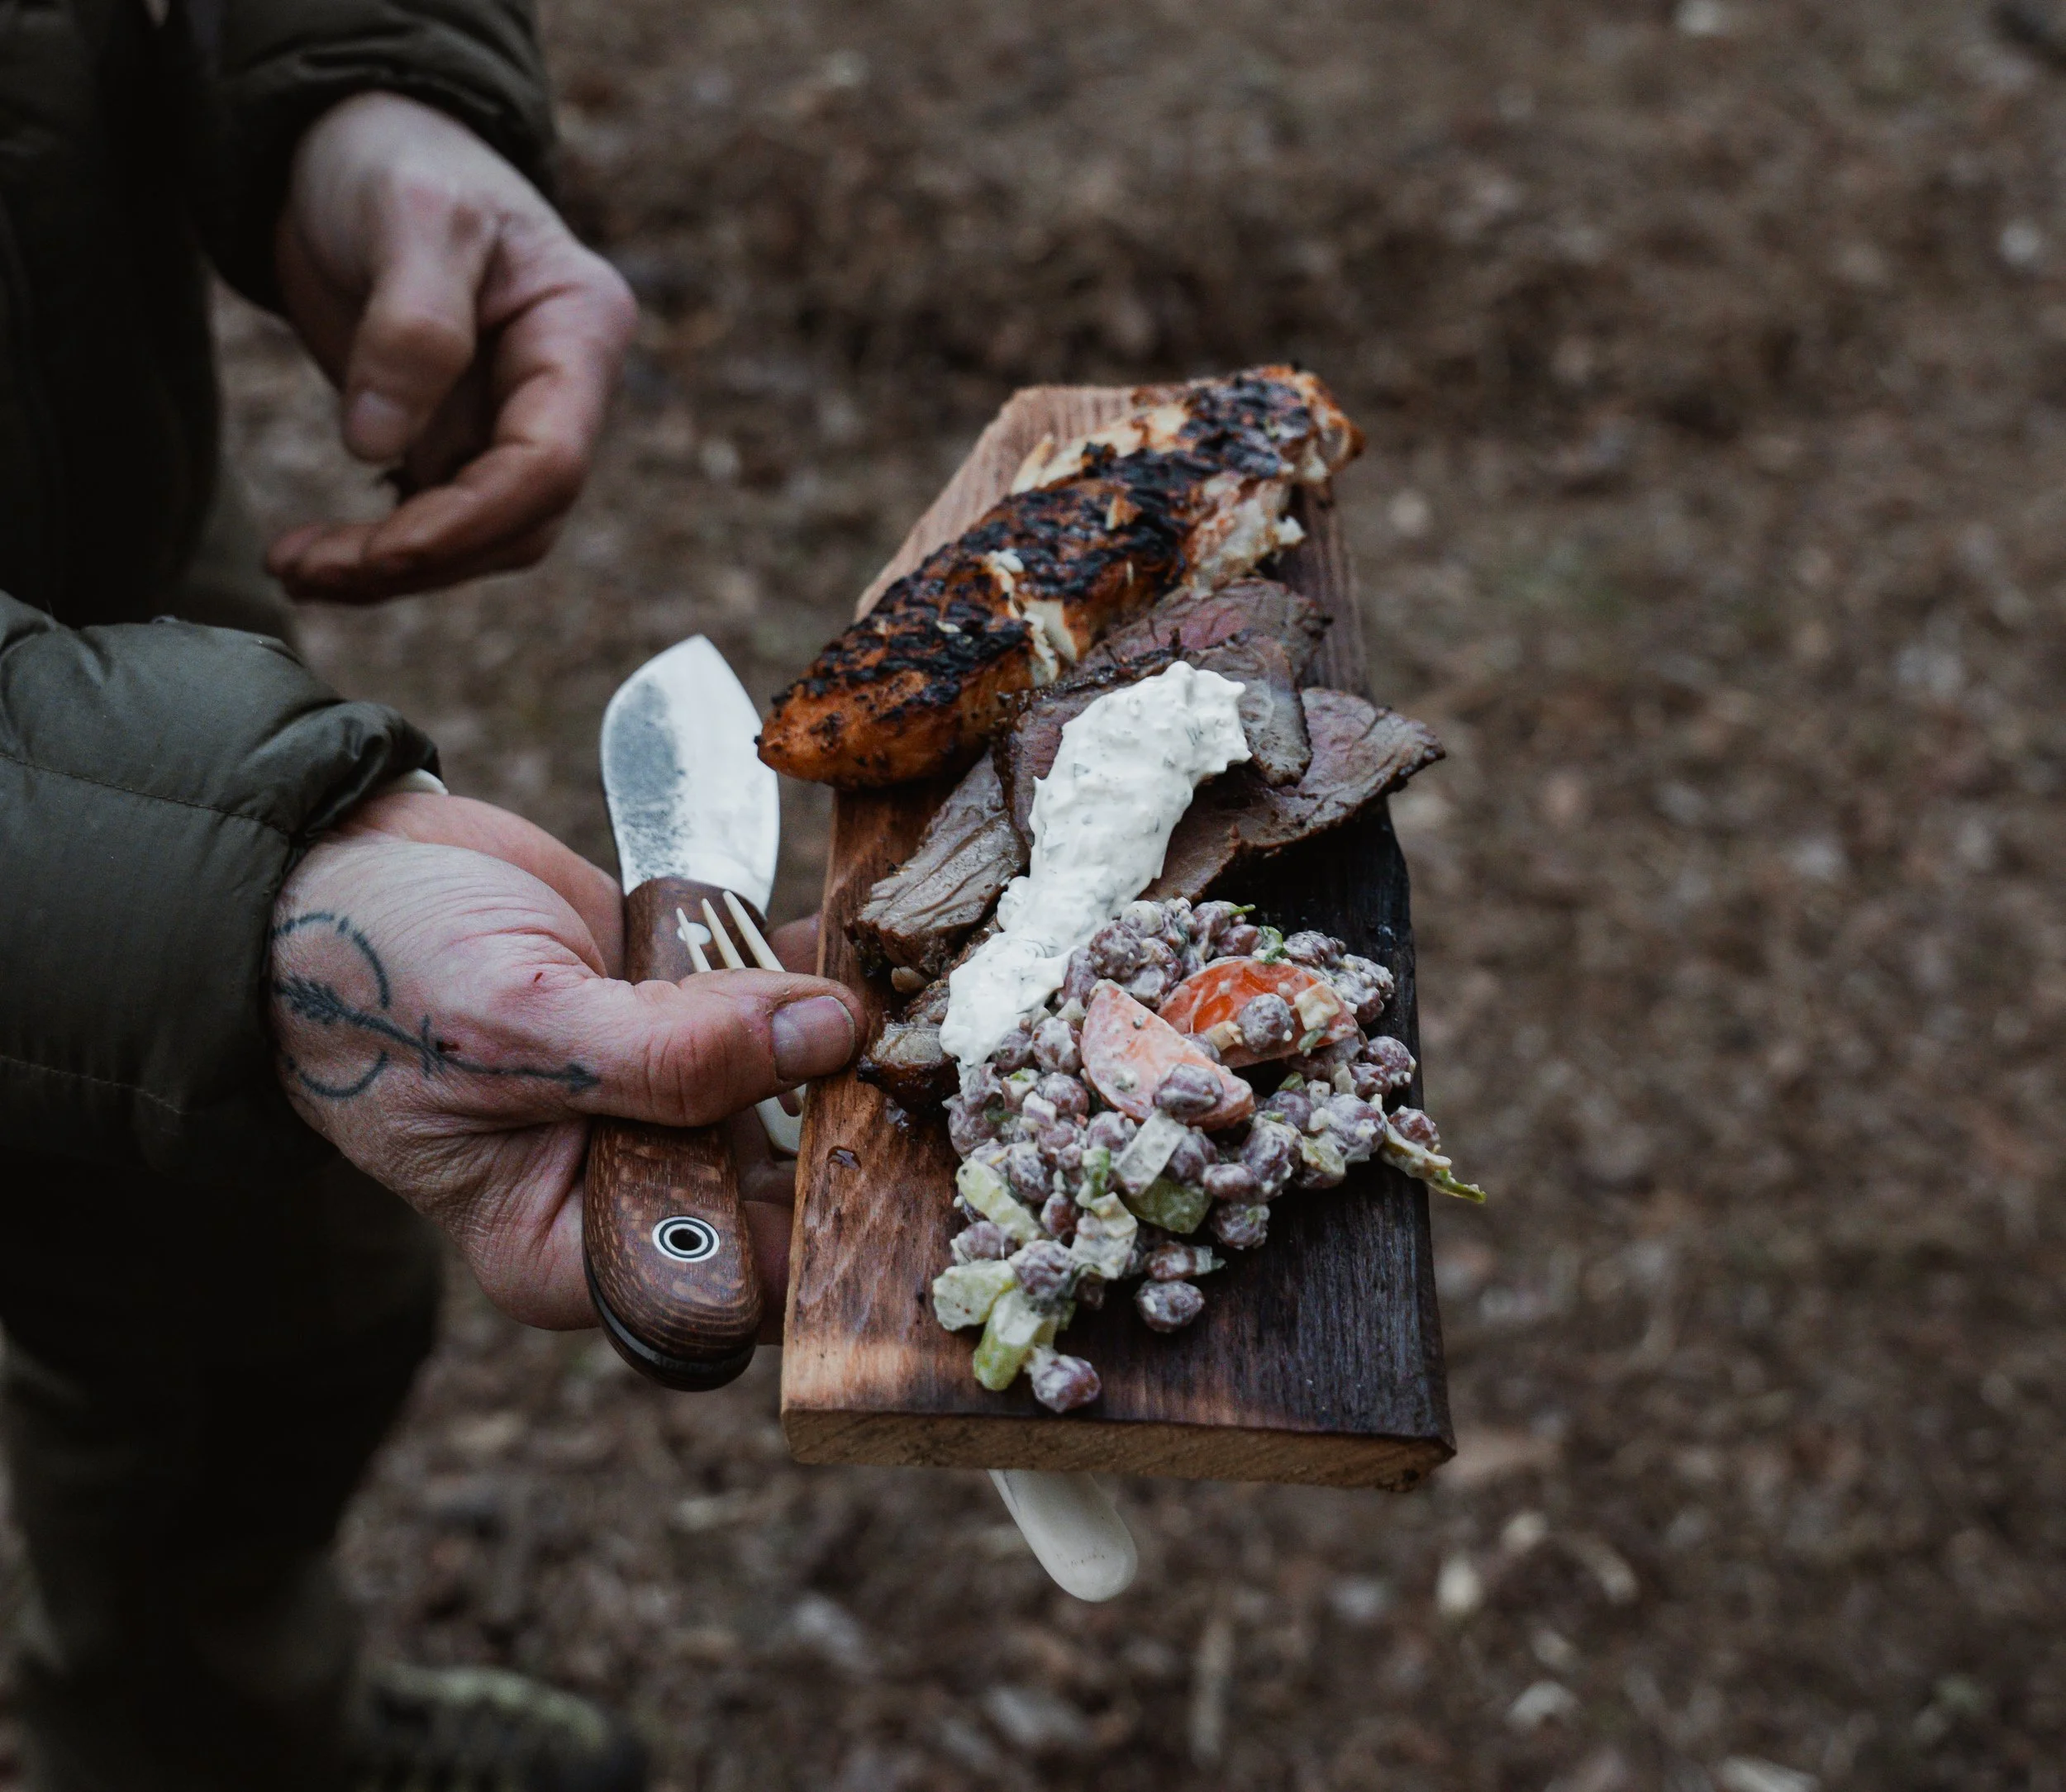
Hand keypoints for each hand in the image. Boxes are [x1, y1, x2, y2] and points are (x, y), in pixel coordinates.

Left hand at [269, 92, 636, 602]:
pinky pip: (432, 524)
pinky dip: (376, 555)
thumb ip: (411, 325)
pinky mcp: (453, 443)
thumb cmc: (397, 160)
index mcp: (578, 333)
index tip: (387, 548)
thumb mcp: (410, 214)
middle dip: (423, 557)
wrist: (355, 150)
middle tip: (316, 568)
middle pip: (519, 521)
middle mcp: (560, 393)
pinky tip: (314, 558)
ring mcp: (508, 425)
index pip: (550, 463)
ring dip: (392, 570)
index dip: (473, 519)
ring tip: (296, 567)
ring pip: (477, 539)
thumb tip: (378, 448)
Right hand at [269, 797, 858, 1328]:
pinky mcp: (683, 1020)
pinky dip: (807, 973)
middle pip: (778, 1187)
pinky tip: (840, 941)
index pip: (728, 1283)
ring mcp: (664, 1101)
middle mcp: (631, 1188)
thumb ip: (669, 1053)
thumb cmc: (376, 976)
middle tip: (906, 1053)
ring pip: (791, 1092)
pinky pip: (773, 1010)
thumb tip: (823, 1036)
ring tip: (883, 986)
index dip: (812, 1229)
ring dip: (837, 1037)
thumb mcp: (518, 1024)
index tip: (877, 1149)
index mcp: (568, 1247)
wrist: (337, 870)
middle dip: (837, 1118)